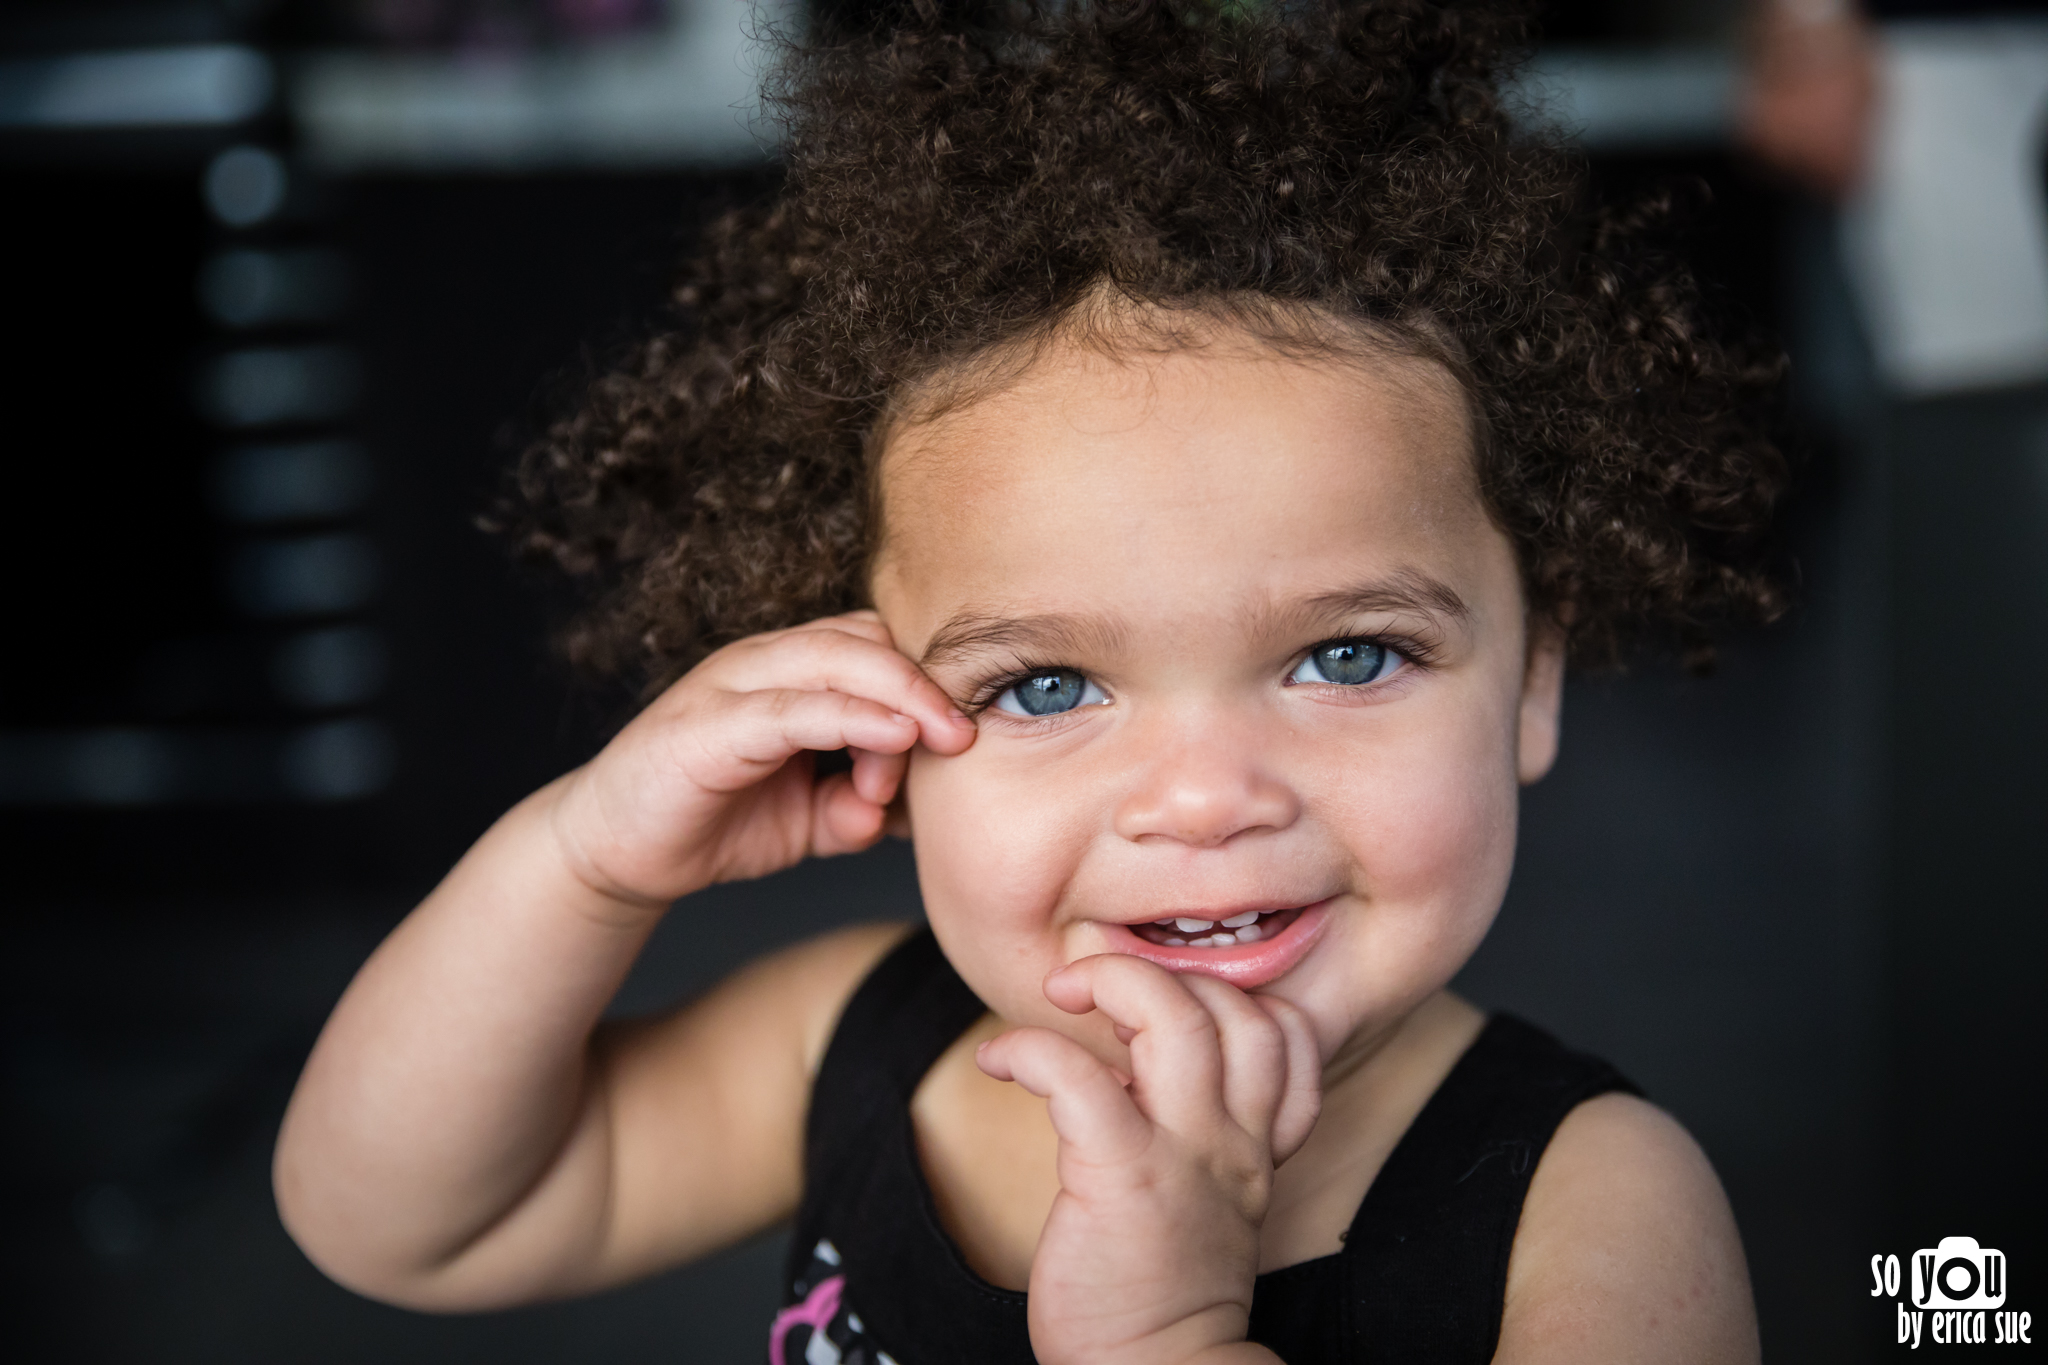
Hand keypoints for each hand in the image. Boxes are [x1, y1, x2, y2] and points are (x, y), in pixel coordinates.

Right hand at [545, 611, 974, 909]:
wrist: (618, 852)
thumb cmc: (713, 821)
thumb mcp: (809, 822)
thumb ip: (859, 811)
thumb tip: (902, 815)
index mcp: (792, 673)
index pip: (879, 647)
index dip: (928, 684)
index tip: (968, 736)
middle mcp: (764, 663)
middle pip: (867, 638)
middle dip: (927, 681)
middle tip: (967, 735)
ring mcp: (731, 685)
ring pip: (835, 657)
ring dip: (900, 696)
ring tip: (942, 740)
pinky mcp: (706, 724)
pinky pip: (792, 709)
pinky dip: (850, 717)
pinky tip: (893, 738)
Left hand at [977, 956, 1321, 1364]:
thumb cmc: (1158, 1288)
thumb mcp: (1204, 1200)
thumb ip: (1192, 1131)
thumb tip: (1128, 1061)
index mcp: (1251, 1145)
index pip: (1289, 1034)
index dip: (1232, 998)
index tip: (1162, 1010)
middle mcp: (1230, 1141)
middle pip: (1234, 1009)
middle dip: (1159, 974)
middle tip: (1091, 990)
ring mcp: (1182, 1155)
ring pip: (1175, 1020)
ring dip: (1112, 982)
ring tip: (1061, 995)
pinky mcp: (1120, 1176)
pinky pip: (1077, 1077)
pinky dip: (1029, 1048)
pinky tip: (999, 1060)